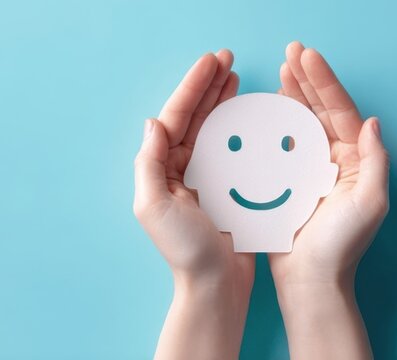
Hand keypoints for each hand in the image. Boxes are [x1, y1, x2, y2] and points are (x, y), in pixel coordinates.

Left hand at [133, 50, 252, 358]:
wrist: (215, 286)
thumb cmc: (185, 251)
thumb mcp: (155, 207)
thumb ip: (149, 163)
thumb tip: (153, 122)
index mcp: (162, 170)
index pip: (175, 117)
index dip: (193, 87)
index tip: (211, 62)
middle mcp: (179, 169)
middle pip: (193, 116)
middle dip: (208, 86)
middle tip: (227, 60)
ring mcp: (203, 178)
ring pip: (212, 128)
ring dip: (222, 101)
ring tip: (236, 77)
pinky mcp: (225, 188)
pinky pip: (231, 148)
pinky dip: (237, 127)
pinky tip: (248, 114)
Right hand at [270, 41, 388, 358]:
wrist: (311, 281)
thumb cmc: (342, 246)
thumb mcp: (370, 202)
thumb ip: (374, 161)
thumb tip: (373, 122)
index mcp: (354, 162)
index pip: (340, 112)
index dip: (325, 82)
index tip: (308, 57)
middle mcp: (335, 161)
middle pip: (321, 111)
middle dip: (308, 80)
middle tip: (293, 51)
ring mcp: (311, 171)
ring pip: (302, 123)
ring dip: (293, 95)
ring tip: (283, 69)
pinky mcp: (289, 183)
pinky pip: (282, 145)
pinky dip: (277, 123)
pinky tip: (267, 107)